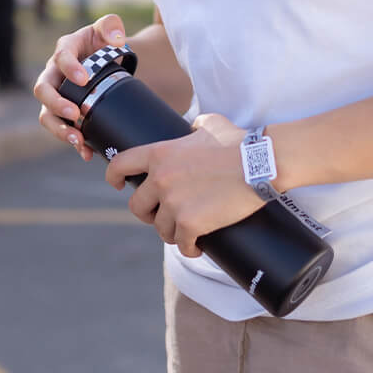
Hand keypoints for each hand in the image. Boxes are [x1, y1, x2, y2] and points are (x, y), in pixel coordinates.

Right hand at [33, 13, 127, 161]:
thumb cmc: (103, 41)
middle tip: (75, 115)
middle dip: (56, 104)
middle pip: (43, 90)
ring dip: (58, 129)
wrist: (106, 61)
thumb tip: (116, 39)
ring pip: (46, 114)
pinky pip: (62, 129)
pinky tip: (87, 153)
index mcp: (65, 49)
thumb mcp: (108, 28)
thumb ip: (111, 25)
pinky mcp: (64, 113)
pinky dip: (73, 143)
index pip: (61, 57)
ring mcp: (57, 95)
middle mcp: (54, 73)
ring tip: (77, 141)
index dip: (69, 68)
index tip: (84, 80)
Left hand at [104, 113, 262, 258]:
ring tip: (184, 232)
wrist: (259, 163)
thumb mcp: (209, 124)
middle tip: (160, 215)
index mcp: (159, 154)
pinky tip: (195, 247)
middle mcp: (160, 179)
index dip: (113, 177)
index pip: (120, 165)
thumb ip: (195, 126)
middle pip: (136, 206)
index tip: (116, 184)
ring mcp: (174, 203)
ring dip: (171, 232)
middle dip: (147, 213)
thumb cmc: (237, 142)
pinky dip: (189, 248)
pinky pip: (182, 244)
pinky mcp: (191, 223)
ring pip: (160, 228)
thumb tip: (194, 126)